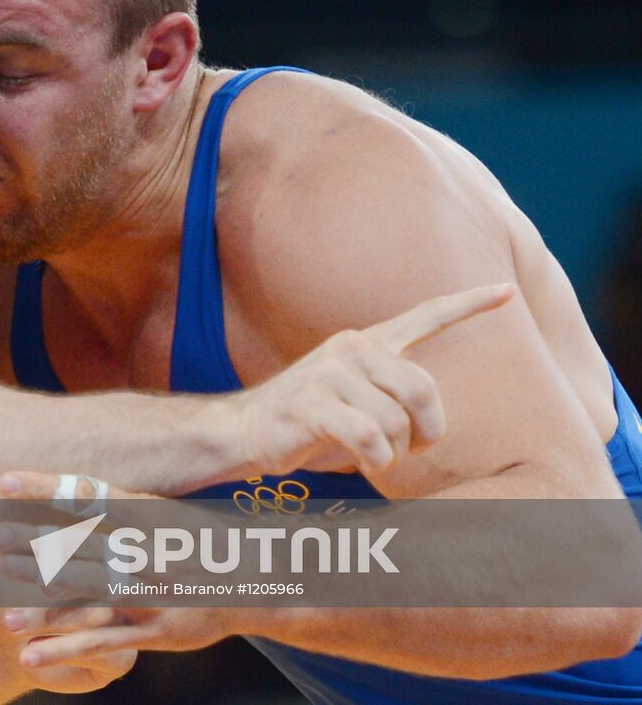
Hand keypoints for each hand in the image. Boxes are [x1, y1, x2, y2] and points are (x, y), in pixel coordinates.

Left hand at [0, 472, 228, 669]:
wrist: (259, 583)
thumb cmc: (199, 542)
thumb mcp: (163, 515)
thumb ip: (119, 505)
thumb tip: (70, 487)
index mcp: (145, 515)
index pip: (85, 495)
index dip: (44, 487)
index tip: (3, 482)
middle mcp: (147, 550)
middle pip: (79, 545)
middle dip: (32, 545)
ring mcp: (153, 592)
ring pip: (88, 597)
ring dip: (42, 605)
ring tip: (0, 612)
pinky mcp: (156, 632)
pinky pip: (104, 644)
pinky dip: (65, 651)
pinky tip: (31, 656)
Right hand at [236, 283, 513, 474]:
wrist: (248, 429)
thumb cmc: (313, 420)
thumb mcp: (358, 396)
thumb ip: (392, 392)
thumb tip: (429, 416)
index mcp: (368, 343)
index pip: (425, 316)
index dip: (468, 305)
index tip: (506, 292)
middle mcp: (351, 348)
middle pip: (423, 388)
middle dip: (429, 429)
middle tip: (416, 448)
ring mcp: (328, 372)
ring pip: (394, 421)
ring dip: (393, 452)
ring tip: (376, 456)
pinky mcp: (310, 401)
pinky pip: (367, 436)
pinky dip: (375, 458)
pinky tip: (365, 461)